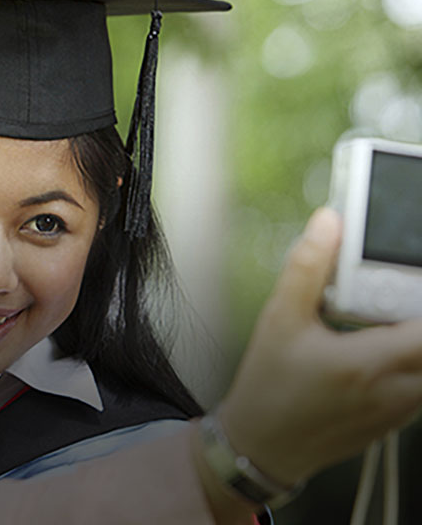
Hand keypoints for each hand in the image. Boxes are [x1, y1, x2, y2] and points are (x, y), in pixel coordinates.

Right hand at [220, 207, 421, 484]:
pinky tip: (381, 348)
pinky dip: (414, 361)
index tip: (411, 280)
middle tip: (399, 295)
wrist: (263, 446)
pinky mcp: (397, 421)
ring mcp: (402, 410)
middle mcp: (398, 390)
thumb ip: (306, 267)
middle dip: (419, 316)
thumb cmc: (268, 386)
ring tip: (386, 318)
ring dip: (417, 340)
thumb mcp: (279, 319)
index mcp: (371, 362)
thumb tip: (328, 222)